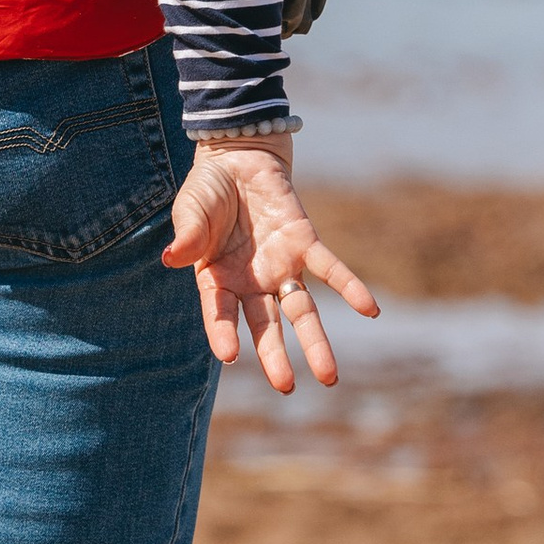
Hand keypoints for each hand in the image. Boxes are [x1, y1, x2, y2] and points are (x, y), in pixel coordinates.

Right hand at [160, 134, 378, 393]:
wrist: (238, 156)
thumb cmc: (207, 191)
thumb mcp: (190, 211)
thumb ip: (188, 235)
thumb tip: (171, 258)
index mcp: (217, 280)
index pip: (220, 314)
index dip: (223, 333)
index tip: (229, 356)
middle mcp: (252, 282)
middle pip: (266, 325)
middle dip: (275, 356)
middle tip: (287, 387)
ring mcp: (281, 266)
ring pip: (301, 310)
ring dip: (315, 342)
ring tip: (329, 378)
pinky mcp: (305, 243)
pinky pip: (331, 269)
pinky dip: (351, 288)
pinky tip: (371, 310)